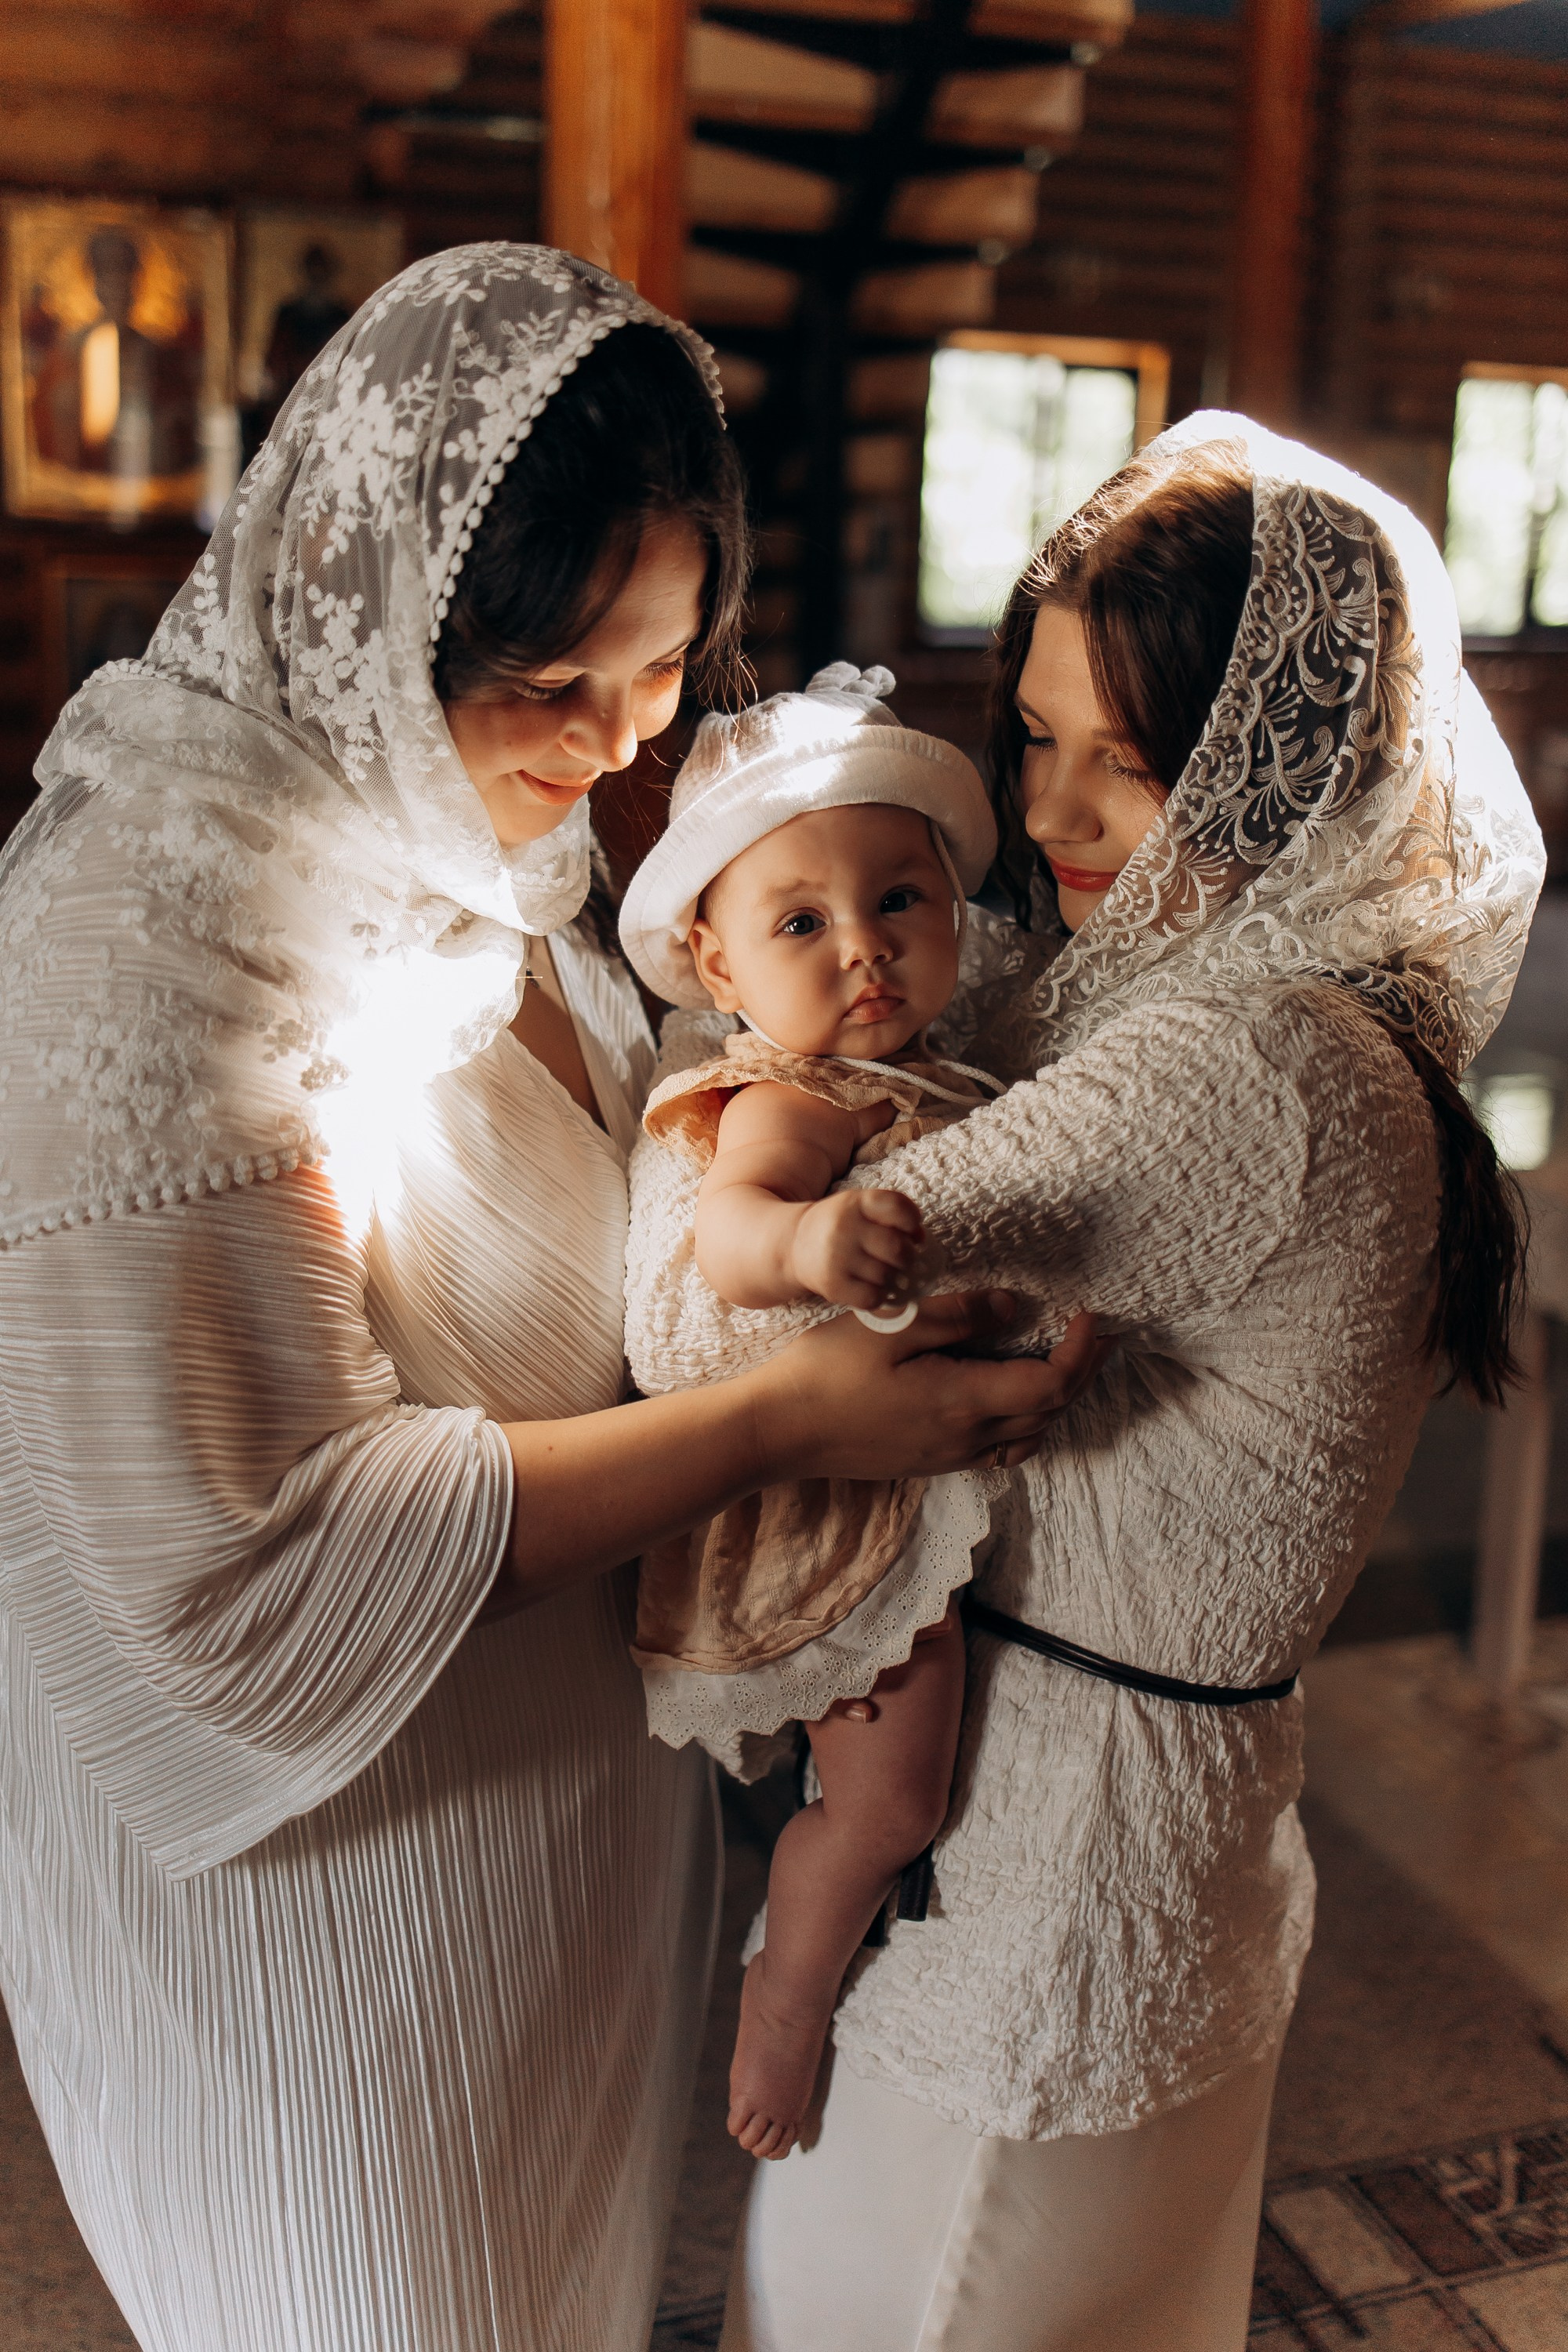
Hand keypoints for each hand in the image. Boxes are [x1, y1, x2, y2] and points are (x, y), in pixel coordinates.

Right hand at [754, 1293, 1110, 1482]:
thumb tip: (1014, 1306)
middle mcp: (966, 1438)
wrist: (781, 1430)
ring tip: (1070, 1362)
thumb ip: (958, 1315)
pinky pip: (1002, 1450)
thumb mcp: (893, 1327)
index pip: (1050, 1384)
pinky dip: (1028, 1424)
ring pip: (1030, 1435)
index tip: (1090, 1315)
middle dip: (1083, 1372)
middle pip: (1050, 1411)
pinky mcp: (933, 1461)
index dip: (1081, 1352)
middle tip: (1102, 1335)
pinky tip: (1017, 1397)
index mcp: (962, 1402)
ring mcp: (950, 1456)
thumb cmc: (827, 1372)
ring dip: (1059, 1399)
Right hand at [788, 1188, 922, 1308]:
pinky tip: (873, 1287)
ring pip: (887, 1276)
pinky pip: (873, 1297)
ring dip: (892, 1277)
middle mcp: (845, 1228)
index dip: (913, 1221)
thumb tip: (921, 1238)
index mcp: (856, 1202)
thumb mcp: (861, 1206)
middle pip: (897, 1248)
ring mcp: (837, 1258)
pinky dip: (880, 1296)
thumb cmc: (840, 1226)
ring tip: (882, 1271)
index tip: (911, 1231)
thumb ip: (893, 1214)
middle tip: (900, 1258)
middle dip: (907, 1256)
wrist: (793, 1245)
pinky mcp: (832, 1285)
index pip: (898, 1207)